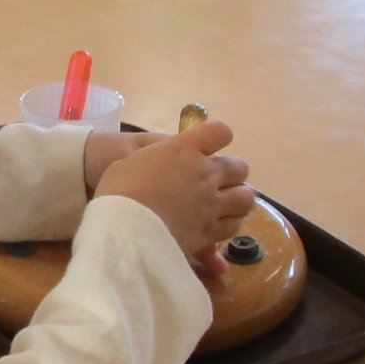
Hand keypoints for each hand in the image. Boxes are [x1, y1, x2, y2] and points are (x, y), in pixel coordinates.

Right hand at [93, 119, 255, 260]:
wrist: (125, 229)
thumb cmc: (118, 191)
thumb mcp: (129, 163)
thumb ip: (153, 161)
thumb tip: (158, 167)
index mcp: (184, 149)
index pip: (220, 132)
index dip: (217, 138)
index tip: (207, 146)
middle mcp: (205, 173)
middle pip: (239, 167)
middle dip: (232, 173)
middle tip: (217, 181)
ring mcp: (212, 204)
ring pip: (246, 198)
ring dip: (238, 200)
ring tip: (224, 205)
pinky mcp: (210, 231)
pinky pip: (233, 226)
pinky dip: (228, 225)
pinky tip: (216, 226)